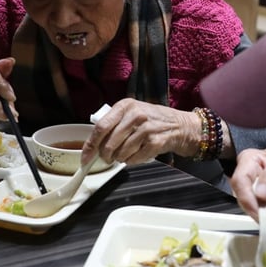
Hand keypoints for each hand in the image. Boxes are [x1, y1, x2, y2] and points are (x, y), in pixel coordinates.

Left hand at [82, 98, 201, 165]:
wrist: (180, 126)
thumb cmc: (152, 120)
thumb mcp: (132, 112)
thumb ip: (114, 123)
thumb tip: (93, 144)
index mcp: (125, 106)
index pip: (101, 127)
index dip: (90, 145)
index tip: (85, 157)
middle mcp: (135, 115)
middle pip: (109, 144)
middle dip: (105, 156)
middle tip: (108, 158)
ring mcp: (146, 129)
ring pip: (121, 153)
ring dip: (120, 158)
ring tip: (127, 152)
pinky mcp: (155, 142)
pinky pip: (134, 159)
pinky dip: (132, 161)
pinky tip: (138, 153)